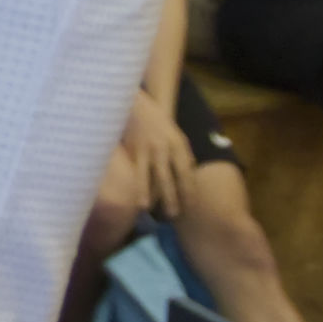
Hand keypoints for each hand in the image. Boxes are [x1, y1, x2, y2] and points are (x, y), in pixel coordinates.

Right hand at [119, 89, 195, 221]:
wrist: (140, 106)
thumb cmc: (161, 125)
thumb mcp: (179, 138)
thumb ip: (183, 157)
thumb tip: (188, 178)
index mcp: (178, 146)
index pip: (186, 172)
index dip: (188, 190)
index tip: (191, 206)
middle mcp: (162, 149)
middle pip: (167, 177)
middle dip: (170, 197)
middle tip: (173, 215)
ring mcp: (145, 150)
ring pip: (146, 175)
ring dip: (146, 193)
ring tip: (145, 208)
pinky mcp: (131, 151)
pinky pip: (134, 170)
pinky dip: (135, 183)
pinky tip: (132, 194)